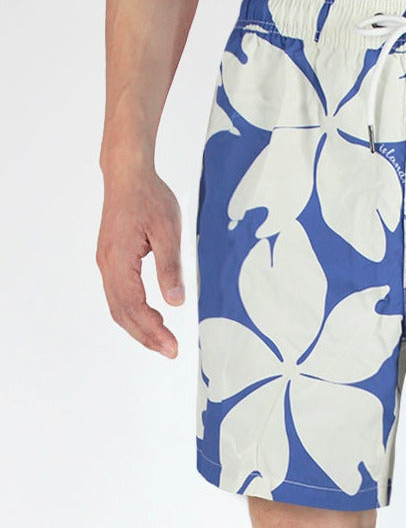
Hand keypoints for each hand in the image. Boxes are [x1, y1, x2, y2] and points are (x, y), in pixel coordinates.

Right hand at [96, 159, 183, 357]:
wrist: (128, 175)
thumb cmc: (150, 198)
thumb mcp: (168, 231)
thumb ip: (170, 268)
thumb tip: (175, 302)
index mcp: (119, 260)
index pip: (134, 307)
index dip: (153, 330)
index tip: (173, 346)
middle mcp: (107, 266)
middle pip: (122, 313)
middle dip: (146, 336)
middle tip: (171, 351)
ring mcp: (107, 263)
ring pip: (118, 306)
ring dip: (139, 327)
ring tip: (162, 342)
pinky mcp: (112, 260)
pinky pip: (119, 295)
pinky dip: (134, 312)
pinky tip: (150, 318)